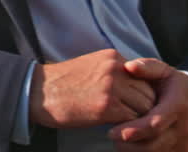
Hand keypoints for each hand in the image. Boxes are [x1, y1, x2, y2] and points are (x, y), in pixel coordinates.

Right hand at [28, 49, 156, 128]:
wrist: (39, 92)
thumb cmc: (63, 83)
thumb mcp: (91, 66)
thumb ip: (114, 72)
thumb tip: (133, 87)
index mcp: (112, 57)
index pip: (144, 76)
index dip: (141, 93)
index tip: (135, 104)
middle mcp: (115, 68)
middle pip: (148, 91)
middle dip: (144, 107)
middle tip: (135, 119)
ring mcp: (112, 87)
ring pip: (145, 106)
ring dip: (139, 118)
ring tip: (128, 126)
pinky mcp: (107, 107)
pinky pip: (133, 119)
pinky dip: (130, 127)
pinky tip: (120, 130)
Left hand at [108, 58, 187, 151]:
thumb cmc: (173, 84)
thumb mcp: (164, 70)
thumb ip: (147, 67)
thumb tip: (129, 66)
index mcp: (178, 105)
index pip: (155, 123)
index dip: (134, 130)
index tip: (112, 132)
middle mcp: (183, 128)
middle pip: (154, 144)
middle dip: (129, 145)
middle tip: (110, 136)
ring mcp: (183, 142)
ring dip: (134, 151)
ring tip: (117, 142)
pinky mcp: (182, 151)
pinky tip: (130, 147)